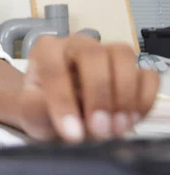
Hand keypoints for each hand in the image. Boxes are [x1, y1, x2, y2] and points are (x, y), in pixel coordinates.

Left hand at [18, 34, 158, 142]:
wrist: (59, 114)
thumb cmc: (41, 108)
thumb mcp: (29, 111)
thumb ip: (38, 107)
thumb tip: (64, 113)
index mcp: (47, 50)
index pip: (54, 65)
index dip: (63, 100)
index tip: (71, 132)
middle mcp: (77, 44)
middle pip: (93, 54)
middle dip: (98, 94)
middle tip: (98, 129)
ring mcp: (106, 52)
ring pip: (123, 56)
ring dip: (123, 95)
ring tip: (115, 128)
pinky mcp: (130, 68)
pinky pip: (147, 74)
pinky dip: (143, 98)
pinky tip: (130, 119)